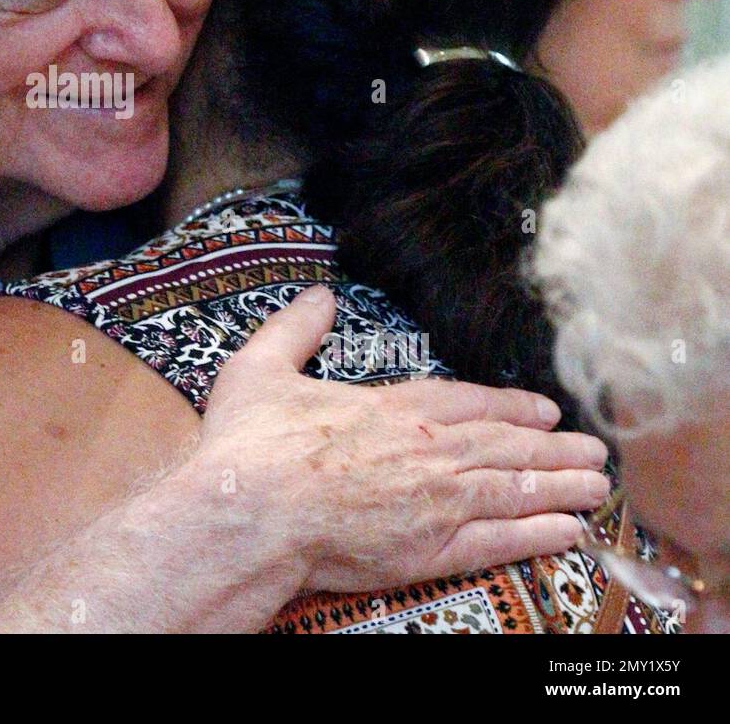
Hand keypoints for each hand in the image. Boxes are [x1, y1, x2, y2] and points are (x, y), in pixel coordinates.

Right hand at [197, 285, 609, 592]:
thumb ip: (294, 330)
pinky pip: (499, 540)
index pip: (467, 402)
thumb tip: (318, 296)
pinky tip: (568, 532)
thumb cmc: (248, 446)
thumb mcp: (260, 369)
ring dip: (562, 486)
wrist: (248, 514)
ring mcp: (434, 501)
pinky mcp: (430, 549)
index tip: (543, 408)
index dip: (510, 406)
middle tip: (594, 447)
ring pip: (514, 489)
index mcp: (390, 409)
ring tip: (599, 485)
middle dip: (555, 446)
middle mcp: (425, 450)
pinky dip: (539, 534)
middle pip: (506, 445)